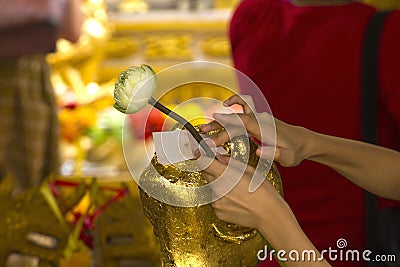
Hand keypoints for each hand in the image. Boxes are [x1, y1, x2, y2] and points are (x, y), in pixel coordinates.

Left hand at [198, 153, 330, 265]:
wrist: (269, 215)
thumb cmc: (264, 192)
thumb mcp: (250, 170)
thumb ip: (230, 163)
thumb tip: (218, 157)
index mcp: (226, 175)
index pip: (204, 162)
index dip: (200, 156)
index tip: (199, 152)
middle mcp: (218, 188)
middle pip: (206, 174)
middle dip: (212, 170)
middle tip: (226, 172)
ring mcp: (217, 201)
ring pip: (211, 188)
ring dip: (218, 185)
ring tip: (236, 190)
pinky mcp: (218, 212)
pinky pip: (215, 200)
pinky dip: (222, 198)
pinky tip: (236, 200)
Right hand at [201, 95, 309, 166]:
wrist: (303, 141)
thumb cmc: (295, 151)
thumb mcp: (288, 157)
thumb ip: (274, 154)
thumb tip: (258, 151)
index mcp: (264, 128)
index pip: (241, 125)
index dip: (226, 130)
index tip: (213, 141)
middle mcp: (260, 119)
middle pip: (235, 118)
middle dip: (217, 126)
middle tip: (202, 134)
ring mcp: (258, 118)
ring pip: (236, 113)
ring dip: (221, 118)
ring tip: (205, 126)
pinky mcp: (257, 119)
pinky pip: (242, 110)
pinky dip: (232, 105)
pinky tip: (224, 108)